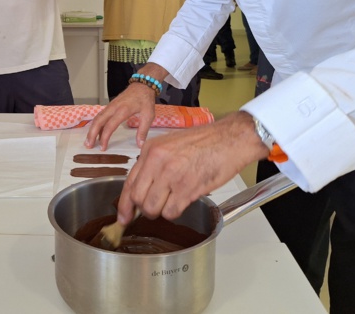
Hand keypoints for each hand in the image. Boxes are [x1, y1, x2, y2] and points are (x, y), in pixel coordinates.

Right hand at [84, 82, 155, 150]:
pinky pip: (100, 116)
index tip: (103, 148)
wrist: (142, 85)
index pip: (110, 126)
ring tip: (89, 141)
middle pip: (98, 121)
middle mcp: (113, 108)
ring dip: (92, 130)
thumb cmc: (145, 100)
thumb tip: (140, 145)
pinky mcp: (110, 106)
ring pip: (97, 118)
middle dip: (91, 134)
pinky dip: (97, 125)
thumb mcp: (148, 115)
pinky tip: (97, 133)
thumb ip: (143, 131)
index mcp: (123, 110)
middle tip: (89, 145)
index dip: (105, 138)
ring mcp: (110, 106)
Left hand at [116, 111, 268, 223]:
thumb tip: (144, 188)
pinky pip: (171, 212)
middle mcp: (157, 161)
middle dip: (144, 209)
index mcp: (151, 150)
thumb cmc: (205, 142)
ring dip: (160, 212)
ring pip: (152, 208)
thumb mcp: (171, 145)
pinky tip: (184, 202)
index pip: (129, 182)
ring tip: (173, 203)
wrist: (230, 139)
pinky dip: (175, 213)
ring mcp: (171, 174)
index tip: (124, 216)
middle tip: (155, 209)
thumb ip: (154, 164)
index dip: (125, 203)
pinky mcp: (187, 187)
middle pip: (137, 198)